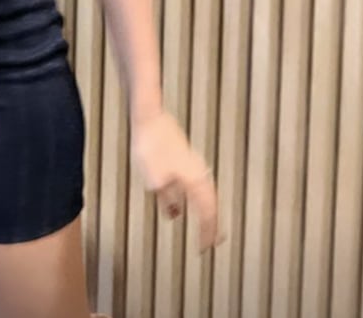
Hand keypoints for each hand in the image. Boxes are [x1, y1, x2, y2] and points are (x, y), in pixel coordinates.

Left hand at [130, 110, 221, 252]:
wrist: (149, 116)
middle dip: (211, 223)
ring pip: (204, 191)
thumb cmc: (150, 146)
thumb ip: (166, 199)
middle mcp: (198, 171)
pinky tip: (183, 198)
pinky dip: (194, 195)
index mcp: (195, 180)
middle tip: (213, 239)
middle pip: (210, 202)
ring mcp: (192, 161)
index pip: (208, 213)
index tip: (206, 246)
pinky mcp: (183, 154)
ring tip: (204, 223)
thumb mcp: (155, 180)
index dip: (207, 232)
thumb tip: (173, 211)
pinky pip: (194, 181)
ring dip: (204, 208)